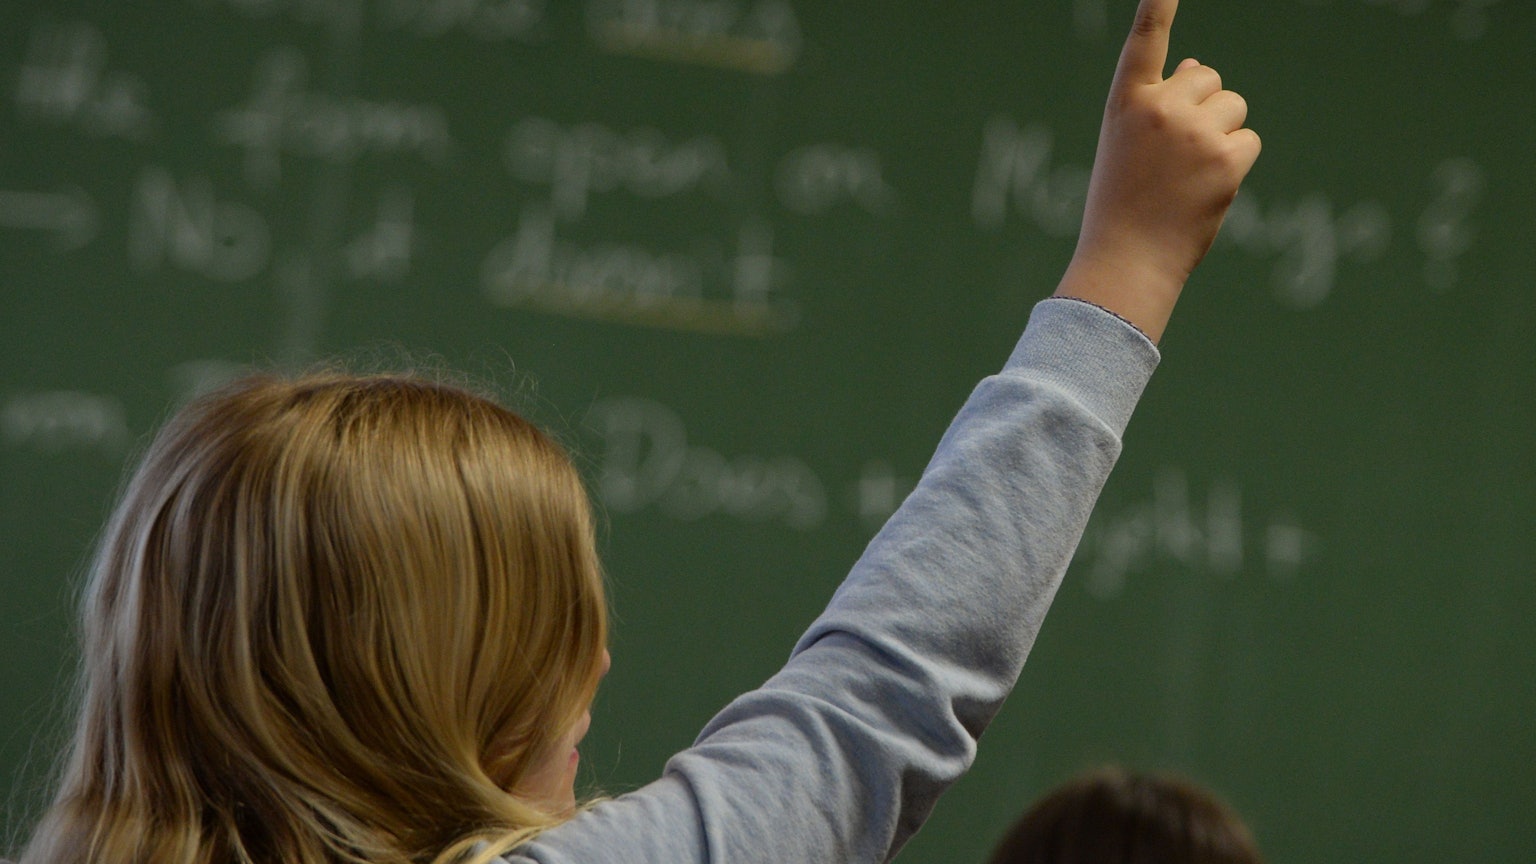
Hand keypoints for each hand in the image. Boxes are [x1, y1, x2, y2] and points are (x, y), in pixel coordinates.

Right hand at [1056, 0, 1260, 342]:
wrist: (1127, 259)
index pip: (1146, 42)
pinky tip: (1207, 188)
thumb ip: (1161, 102)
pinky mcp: (1225, 157)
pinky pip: (1247, 140)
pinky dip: (1234, 162)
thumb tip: (1204, 66)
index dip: (1159, 5)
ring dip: (1222, 134)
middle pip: (1209, 79)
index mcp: (1126, 103)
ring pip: (1233, 108)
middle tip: (1178, 155)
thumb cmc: (1123, 203)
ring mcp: (1193, 132)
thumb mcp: (1127, 145)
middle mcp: (1159, 108)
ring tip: (1190, 174)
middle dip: (1206, 107)